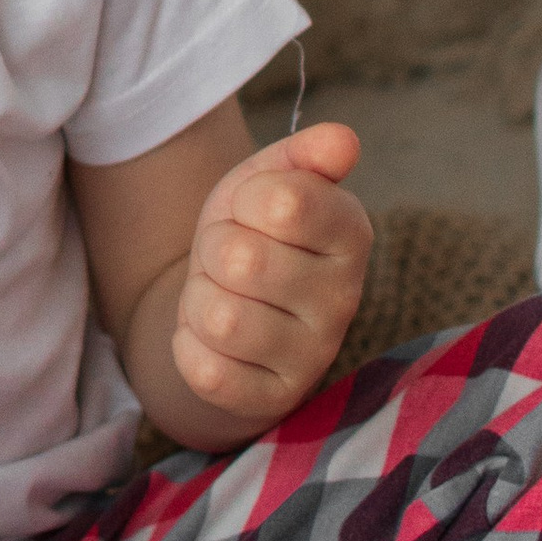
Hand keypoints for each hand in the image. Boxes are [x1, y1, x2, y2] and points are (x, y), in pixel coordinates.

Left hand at [171, 120, 371, 428]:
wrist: (223, 309)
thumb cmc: (249, 234)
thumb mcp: (264, 182)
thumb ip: (302, 156)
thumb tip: (343, 139)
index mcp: (350, 233)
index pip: (282, 200)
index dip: (245, 201)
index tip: (253, 213)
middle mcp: (344, 299)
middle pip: (240, 258)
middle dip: (214, 251)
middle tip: (230, 260)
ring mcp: (312, 357)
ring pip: (220, 317)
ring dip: (201, 299)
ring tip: (224, 296)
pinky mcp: (271, 401)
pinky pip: (205, 368)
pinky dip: (190, 346)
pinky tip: (215, 342)